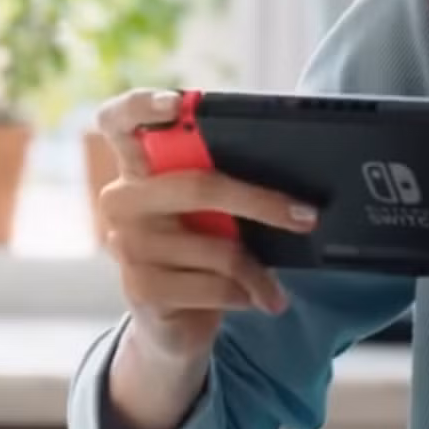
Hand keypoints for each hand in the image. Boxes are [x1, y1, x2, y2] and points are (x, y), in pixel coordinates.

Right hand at [93, 88, 318, 366]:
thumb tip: (292, 179)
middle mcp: (122, 199)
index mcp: (137, 167)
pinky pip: (214, 285)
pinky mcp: (140, 288)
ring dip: (260, 271)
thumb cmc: (201, 251)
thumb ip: (222, 182)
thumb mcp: (211, 213)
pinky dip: (246, 295)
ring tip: (276, 287)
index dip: (143, 105)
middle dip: (262, 203)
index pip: (120, 121)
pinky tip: (253, 300)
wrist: (175, 325)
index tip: (179, 103)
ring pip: (217, 246)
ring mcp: (126, 244)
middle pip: (199, 186)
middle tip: (307, 216)